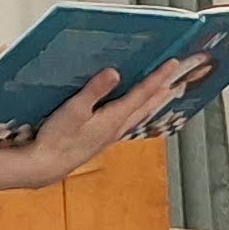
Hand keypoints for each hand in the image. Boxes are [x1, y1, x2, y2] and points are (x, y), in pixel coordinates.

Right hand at [8, 58, 196, 186]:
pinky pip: (132, 122)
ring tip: (170, 91)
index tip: (173, 64)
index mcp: (113, 118)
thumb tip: (114, 73)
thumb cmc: (57, 139)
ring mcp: (113, 134)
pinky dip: (143, 112)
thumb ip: (95, 91)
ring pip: (142, 114)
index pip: (142, 93)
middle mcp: (118, 126)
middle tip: (181, 76)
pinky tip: (141, 111)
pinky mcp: (105, 138)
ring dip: (157, 101)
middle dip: (165, 88)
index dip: (158, 77)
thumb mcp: (73, 111)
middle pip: (148, 104)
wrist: (47, 166)